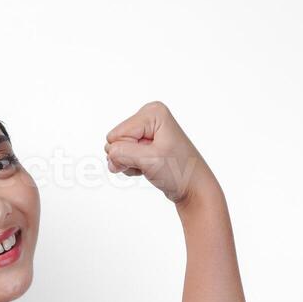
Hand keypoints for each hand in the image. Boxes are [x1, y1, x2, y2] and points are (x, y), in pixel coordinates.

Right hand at [103, 101, 217, 204]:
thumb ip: (121, 153)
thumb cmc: (180, 172)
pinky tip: (149, 168)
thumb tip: (109, 153)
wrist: (193, 188)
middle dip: (127, 157)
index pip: (118, 134)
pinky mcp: (145, 143)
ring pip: (118, 149)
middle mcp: (150, 116)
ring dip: (130, 163)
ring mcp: (147, 130)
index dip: (128, 152)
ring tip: (151, 166)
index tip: (149, 158)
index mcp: (153, 112)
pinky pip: (124, 154)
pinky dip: (133, 165)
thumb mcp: (148, 160)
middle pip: (116, 139)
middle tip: (149, 164)